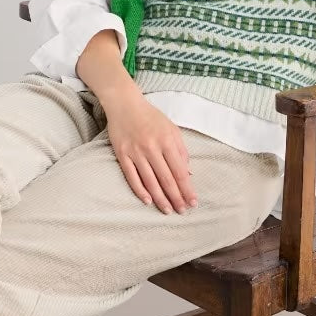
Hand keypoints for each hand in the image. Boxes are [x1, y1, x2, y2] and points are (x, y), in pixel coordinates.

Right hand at [104, 94, 198, 214]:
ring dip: (160, 198)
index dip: (187, 189)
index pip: (180, 171)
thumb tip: (188, 173)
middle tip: (182, 211)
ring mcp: (136, 152)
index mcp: (167, 141)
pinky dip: (140, 190)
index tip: (193, 201)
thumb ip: (181, 150)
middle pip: (166, 179)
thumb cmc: (151, 117)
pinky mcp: (122, 154)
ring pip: (150, 181)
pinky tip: (148, 201)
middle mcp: (152, 148)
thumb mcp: (172, 129)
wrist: (125, 104)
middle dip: (176, 197)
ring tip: (167, 210)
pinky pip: (132, 177)